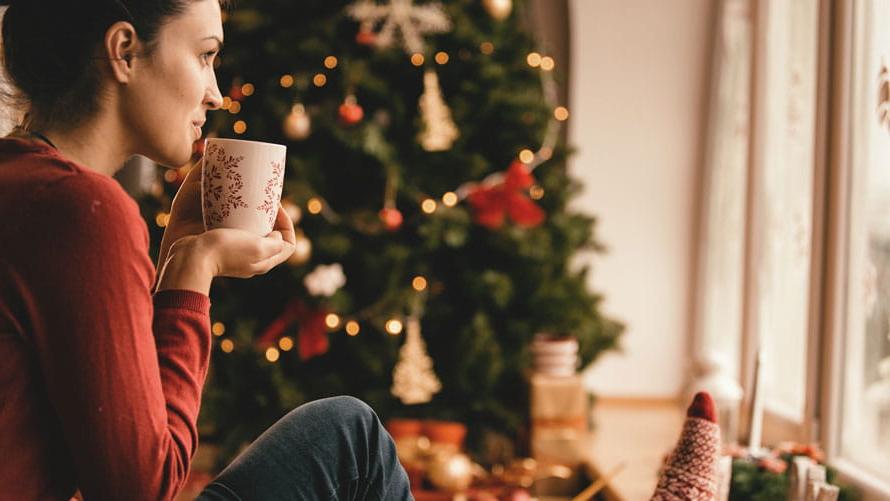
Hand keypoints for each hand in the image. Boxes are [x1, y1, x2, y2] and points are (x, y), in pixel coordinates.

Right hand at [156, 158, 297, 281]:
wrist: (192, 257)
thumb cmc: (225, 251)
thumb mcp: (258, 247)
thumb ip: (275, 243)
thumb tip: (277, 234)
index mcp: (264, 261)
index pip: (289, 245)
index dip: (289, 225)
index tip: (277, 208)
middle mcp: (252, 260)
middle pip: (272, 238)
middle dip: (271, 219)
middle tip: (263, 201)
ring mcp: (236, 255)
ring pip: (254, 234)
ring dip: (254, 218)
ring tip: (248, 202)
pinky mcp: (221, 248)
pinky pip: (235, 232)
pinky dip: (237, 220)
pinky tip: (231, 208)